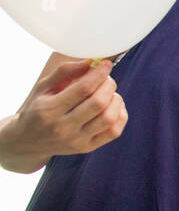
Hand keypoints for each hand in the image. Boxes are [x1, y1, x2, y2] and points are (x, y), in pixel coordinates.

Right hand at [0, 59, 127, 171]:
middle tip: (106, 78)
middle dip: (108, 85)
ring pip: (109, 118)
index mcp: (49, 110)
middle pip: (98, 103)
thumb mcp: (43, 88)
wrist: (27, 142)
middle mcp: (63, 128)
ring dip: (116, 100)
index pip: (83, 89)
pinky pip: (114, 132)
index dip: (99, 74)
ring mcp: (76, 141)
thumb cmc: (37, 109)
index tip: (106, 64)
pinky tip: (114, 107)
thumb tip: (90, 62)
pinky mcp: (86, 148)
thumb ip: (65, 72)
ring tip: (110, 93)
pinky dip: (121, 116)